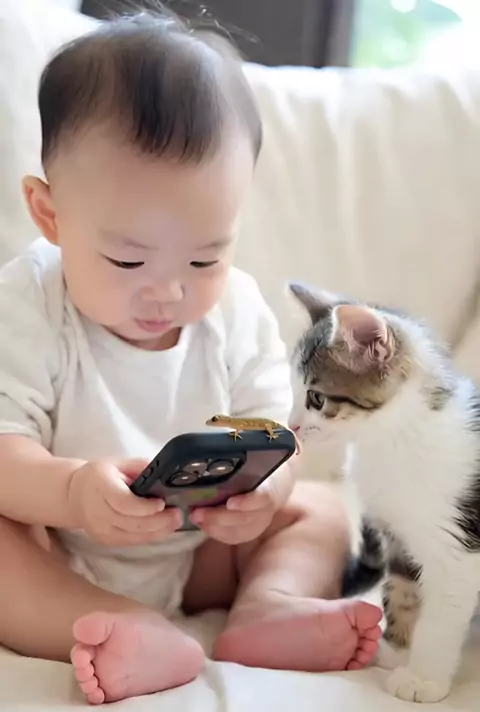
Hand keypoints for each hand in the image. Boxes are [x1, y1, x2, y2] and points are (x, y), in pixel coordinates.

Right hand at [67, 458, 182, 545]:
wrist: (74, 494)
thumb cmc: (100, 475)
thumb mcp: (119, 463)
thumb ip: (141, 467)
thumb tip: (165, 473)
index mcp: (101, 486)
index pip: (124, 502)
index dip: (145, 507)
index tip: (162, 503)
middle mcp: (98, 511)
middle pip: (132, 522)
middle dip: (159, 521)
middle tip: (178, 514)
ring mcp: (100, 529)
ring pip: (133, 536)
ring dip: (158, 531)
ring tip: (175, 522)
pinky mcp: (104, 540)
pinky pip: (130, 542)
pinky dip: (148, 537)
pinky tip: (162, 529)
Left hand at [189, 462, 294, 544]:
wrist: (274, 481)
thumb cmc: (259, 466)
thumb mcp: (256, 458)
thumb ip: (242, 454)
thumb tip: (220, 438)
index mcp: (270, 485)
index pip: (263, 497)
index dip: (247, 502)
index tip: (230, 503)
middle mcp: (267, 507)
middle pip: (245, 518)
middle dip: (219, 516)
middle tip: (196, 511)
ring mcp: (260, 521)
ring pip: (238, 530)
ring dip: (214, 525)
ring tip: (195, 516)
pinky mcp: (250, 530)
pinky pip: (233, 536)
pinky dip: (216, 531)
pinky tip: (202, 523)